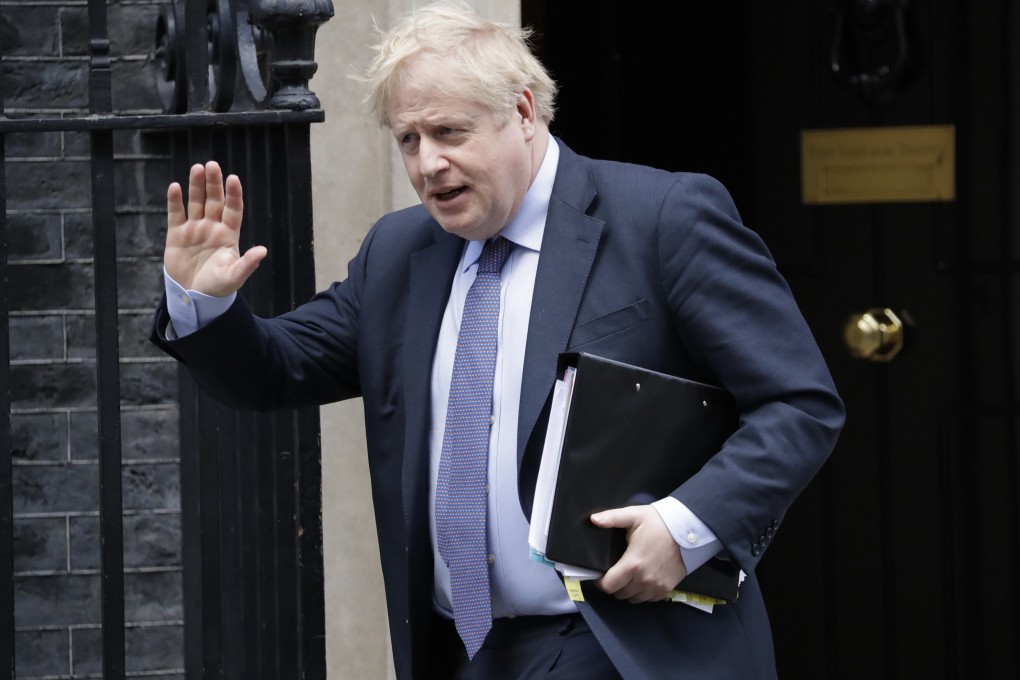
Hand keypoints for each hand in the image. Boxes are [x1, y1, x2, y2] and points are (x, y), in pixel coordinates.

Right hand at [165, 160, 266, 295]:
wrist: (194, 297)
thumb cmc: (218, 288)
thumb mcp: (234, 277)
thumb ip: (247, 264)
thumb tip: (263, 251)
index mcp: (229, 235)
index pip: (233, 209)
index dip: (233, 194)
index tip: (233, 179)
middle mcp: (213, 227)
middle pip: (214, 200)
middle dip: (214, 183)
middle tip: (212, 165)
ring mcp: (194, 229)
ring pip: (196, 202)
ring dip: (196, 186)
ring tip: (197, 168)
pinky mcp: (177, 234)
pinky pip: (175, 214)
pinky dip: (175, 201)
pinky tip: (175, 187)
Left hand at [591, 505, 686, 602]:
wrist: (688, 529)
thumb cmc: (659, 522)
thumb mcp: (634, 515)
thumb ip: (611, 518)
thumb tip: (593, 520)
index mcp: (632, 564)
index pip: (609, 586)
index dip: (601, 582)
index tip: (600, 576)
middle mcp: (644, 579)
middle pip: (620, 594)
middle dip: (615, 585)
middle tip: (616, 572)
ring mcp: (657, 586)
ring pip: (634, 598)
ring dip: (629, 590)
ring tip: (629, 576)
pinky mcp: (667, 588)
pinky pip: (649, 599)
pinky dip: (643, 593)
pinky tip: (643, 579)